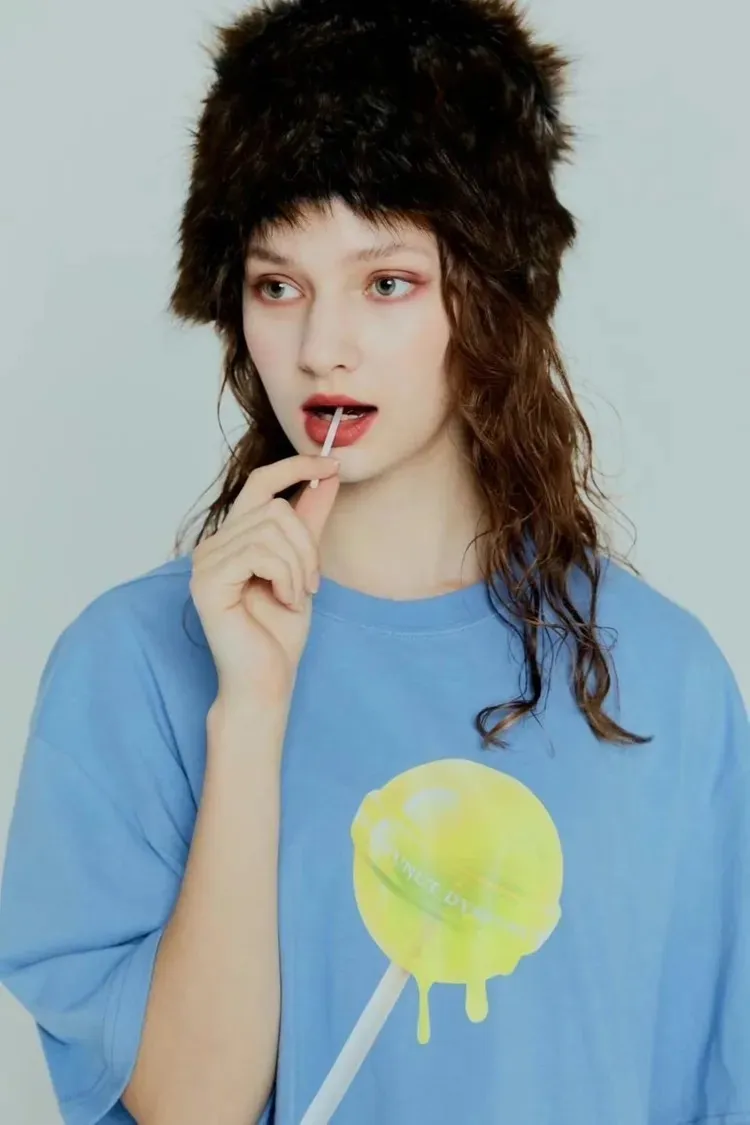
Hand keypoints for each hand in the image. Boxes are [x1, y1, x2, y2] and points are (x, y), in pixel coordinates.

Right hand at [190, 454, 339, 703]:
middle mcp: (213, 544)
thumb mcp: (305, 565)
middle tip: (311, 584)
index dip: (296, 467)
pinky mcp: (207, 580)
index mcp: (233, 538)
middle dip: (307, 546)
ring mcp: (205, 561)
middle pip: (276, 509)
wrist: (268, 678)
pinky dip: (285, 577)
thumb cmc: (280, 631)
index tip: (332, 465)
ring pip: (272, 530)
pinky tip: (283, 601)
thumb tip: (329, 475)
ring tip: (296, 596)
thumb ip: (311, 520)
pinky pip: (260, 553)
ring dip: (298, 567)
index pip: (261, 482)